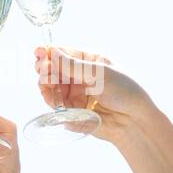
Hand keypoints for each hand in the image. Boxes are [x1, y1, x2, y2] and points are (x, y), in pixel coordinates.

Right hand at [34, 45, 153, 146]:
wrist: (134, 121)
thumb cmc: (125, 91)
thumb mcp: (99, 73)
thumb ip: (73, 65)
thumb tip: (52, 52)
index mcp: (90, 60)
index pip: (65, 53)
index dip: (50, 52)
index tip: (38, 53)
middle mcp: (81, 76)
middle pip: (55, 70)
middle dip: (45, 69)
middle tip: (42, 70)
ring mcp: (77, 93)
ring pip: (52, 87)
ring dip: (46, 85)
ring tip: (45, 84)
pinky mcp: (74, 110)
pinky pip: (57, 104)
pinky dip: (51, 100)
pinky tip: (50, 97)